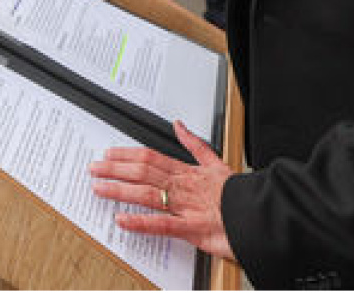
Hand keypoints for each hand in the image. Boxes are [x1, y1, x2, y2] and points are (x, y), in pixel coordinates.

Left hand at [89, 120, 235, 260]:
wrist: (261, 215)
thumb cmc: (239, 194)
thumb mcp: (216, 162)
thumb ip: (195, 144)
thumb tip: (179, 124)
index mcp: (187, 172)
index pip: (150, 157)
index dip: (126, 155)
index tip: (107, 154)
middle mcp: (182, 186)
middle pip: (143, 171)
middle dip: (115, 169)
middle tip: (93, 168)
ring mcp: (186, 206)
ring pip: (147, 193)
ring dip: (120, 190)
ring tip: (99, 189)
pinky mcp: (193, 229)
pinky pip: (162, 225)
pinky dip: (141, 222)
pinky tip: (123, 221)